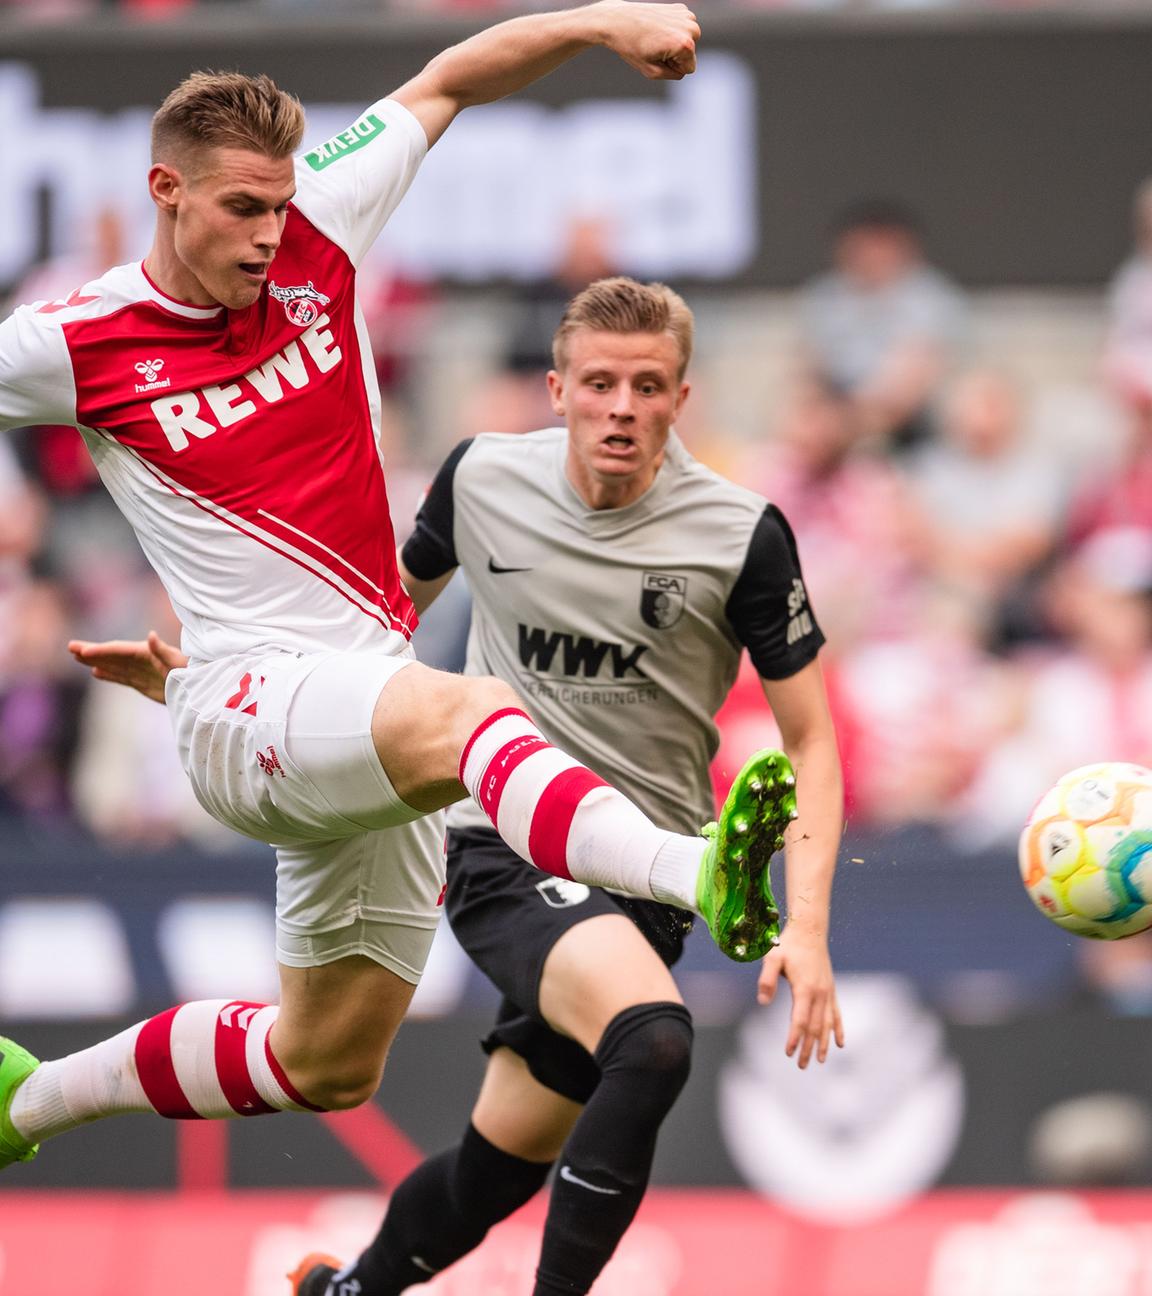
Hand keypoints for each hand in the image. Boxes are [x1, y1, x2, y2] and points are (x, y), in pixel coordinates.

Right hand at [67, 630, 186, 704]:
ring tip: (76, 656)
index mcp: (148, 653)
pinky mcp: (144, 683)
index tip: (83, 650)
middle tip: (70, 647)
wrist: (202, 689)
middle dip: (92, 651)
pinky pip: (122, 677)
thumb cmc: (194, 672)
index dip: (102, 650)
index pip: (120, 650)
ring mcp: (142, 672)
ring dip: (96, 660)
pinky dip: (109, 674)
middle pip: (113, 655)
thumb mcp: (179, 662)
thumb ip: (163, 650)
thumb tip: (151, 635)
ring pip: (114, 665)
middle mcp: (142, 660)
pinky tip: (95, 671)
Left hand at [595, 1, 699, 80]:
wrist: (617, 20)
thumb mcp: (652, 72)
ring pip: (688, 41)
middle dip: (674, 55)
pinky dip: (672, 31)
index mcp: (685, 44)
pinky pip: (682, 30)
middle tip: (654, 47)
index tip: (657, 58)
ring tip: (655, 37)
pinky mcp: (681, 8)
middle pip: (690, 55)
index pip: (689, 69)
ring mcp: (687, 15)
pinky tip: (658, 28)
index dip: (672, 68)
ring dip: (673, 43)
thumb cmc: (631, 46)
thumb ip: (673, 75)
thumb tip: (684, 69)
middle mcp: (691, 28)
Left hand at [757, 925, 843, 1068]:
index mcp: (805, 988)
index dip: (795, 1038)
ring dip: (823, 1043)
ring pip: (827, 1024)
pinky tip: (840, 1043)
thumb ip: (766, 979)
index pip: (800, 1020)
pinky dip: (839, 1029)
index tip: (789, 1053)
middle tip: (802, 1066)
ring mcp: (828, 992)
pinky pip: (837, 1014)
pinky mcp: (831, 990)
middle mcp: (820, 994)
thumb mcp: (772, 958)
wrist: (810, 931)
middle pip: (815, 1027)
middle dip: (808, 1047)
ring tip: (819, 1061)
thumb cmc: (788, 944)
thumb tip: (762, 1002)